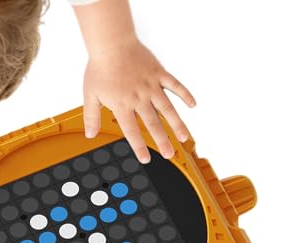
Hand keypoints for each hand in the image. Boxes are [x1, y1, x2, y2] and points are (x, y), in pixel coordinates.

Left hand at [82, 39, 195, 162]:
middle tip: (170, 154)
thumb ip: (91, 117)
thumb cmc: (100, 68)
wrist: (112, 43)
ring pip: (168, 108)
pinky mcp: (159, 73)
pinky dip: (185, 94)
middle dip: (162, 142)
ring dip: (177, 124)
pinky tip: (193, 105)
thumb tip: (90, 134)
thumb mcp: (90, 95)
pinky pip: (175, 85)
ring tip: (184, 138)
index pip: (132, 132)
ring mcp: (151, 86)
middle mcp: (139, 98)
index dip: (139, 147)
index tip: (146, 159)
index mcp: (123, 106)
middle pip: (153, 124)